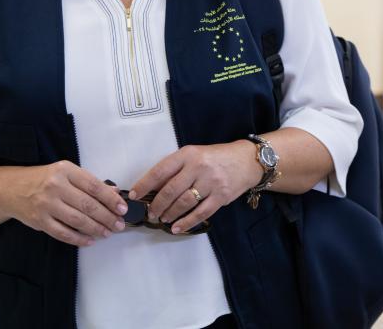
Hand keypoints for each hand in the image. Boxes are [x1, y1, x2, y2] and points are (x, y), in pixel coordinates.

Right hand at [9, 161, 128, 246]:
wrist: (11, 188)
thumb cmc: (44, 179)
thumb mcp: (66, 173)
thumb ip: (88, 182)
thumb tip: (113, 193)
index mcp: (65, 170)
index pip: (94, 186)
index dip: (110, 199)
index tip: (122, 208)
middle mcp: (56, 186)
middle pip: (88, 205)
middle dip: (107, 217)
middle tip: (119, 224)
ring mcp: (46, 205)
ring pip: (77, 220)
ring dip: (96, 229)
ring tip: (108, 232)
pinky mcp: (39, 221)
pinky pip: (63, 233)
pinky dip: (78, 239)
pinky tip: (90, 240)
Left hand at [130, 141, 261, 234]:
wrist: (247, 160)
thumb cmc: (216, 157)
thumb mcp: (195, 154)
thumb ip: (176, 168)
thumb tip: (153, 187)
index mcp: (188, 154)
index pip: (160, 171)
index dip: (145, 184)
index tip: (134, 195)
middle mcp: (198, 167)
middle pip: (170, 190)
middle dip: (157, 204)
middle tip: (150, 213)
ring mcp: (211, 182)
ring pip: (183, 203)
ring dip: (169, 214)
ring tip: (162, 218)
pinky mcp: (221, 196)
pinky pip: (200, 213)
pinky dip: (186, 222)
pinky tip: (177, 227)